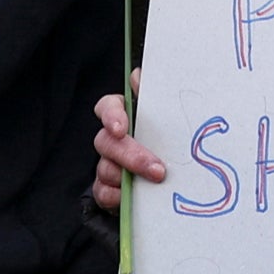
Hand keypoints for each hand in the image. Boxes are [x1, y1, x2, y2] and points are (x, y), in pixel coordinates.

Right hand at [90, 91, 172, 222]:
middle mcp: (112, 138)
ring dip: (127, 177)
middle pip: (107, 142)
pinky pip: (103, 192)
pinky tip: (131, 198)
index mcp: (126, 115)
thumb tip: (140, 75)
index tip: (121, 127)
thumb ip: (157, 96)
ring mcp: (107, 163)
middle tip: (157, 169)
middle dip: (131, 156)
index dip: (111, 115)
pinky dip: (116, 196)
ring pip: (105, 168)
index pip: (108, 106)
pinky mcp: (106, 188)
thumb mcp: (169, 118)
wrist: (169, 180)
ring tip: (153, 184)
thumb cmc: (169, 140)